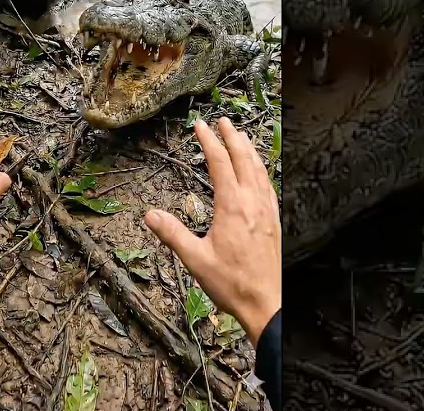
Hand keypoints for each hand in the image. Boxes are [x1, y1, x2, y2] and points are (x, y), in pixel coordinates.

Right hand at [144, 117, 280, 343]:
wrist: (266, 303)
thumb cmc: (231, 283)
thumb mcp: (195, 259)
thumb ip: (172, 234)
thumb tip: (150, 215)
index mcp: (232, 207)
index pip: (220, 164)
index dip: (209, 142)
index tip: (200, 126)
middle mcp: (252, 203)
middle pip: (244, 159)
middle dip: (233, 137)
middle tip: (223, 121)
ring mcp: (267, 211)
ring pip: (260, 170)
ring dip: (249, 150)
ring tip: (241, 137)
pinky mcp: (274, 221)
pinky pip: (269, 186)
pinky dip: (261, 170)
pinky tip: (259, 172)